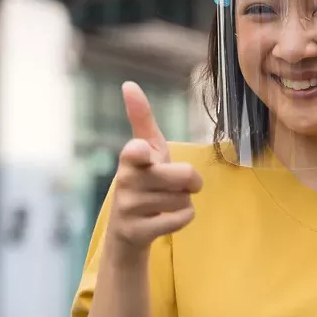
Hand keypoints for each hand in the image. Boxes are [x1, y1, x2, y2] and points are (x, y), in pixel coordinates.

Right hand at [106, 81, 201, 266]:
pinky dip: (182, 218)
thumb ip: (141, 118)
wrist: (127, 230)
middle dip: (190, 180)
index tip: (140, 150)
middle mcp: (125, 181)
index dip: (141, 152)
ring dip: (183, 201)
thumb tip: (128, 84)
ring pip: (185, 199)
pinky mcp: (138, 232)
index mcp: (130, 158)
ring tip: (163, 202)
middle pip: (185, 174)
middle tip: (175, 184)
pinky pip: (183, 218)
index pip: (135, 152)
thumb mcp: (146, 150)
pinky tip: (164, 219)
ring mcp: (129, 208)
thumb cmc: (144, 180)